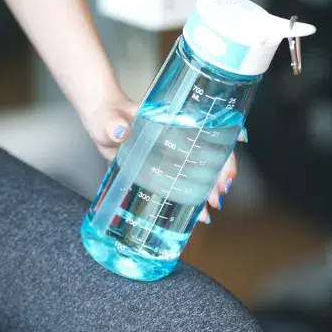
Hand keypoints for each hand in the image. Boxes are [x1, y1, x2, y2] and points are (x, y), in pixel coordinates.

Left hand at [78, 85, 246, 223]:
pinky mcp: (161, 172)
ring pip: (198, 173)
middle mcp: (178, 139)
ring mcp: (171, 157)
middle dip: (219, 177)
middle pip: (209, 156)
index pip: (210, 130)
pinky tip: (195, 214)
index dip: (225, 145)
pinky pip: (181, 185)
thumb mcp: (110, 120)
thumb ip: (113, 125)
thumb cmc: (107, 117)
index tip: (232, 161)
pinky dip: (190, 200)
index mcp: (174, 121)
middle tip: (218, 198)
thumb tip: (119, 131)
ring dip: (208, 192)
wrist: (99, 126)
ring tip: (207, 212)